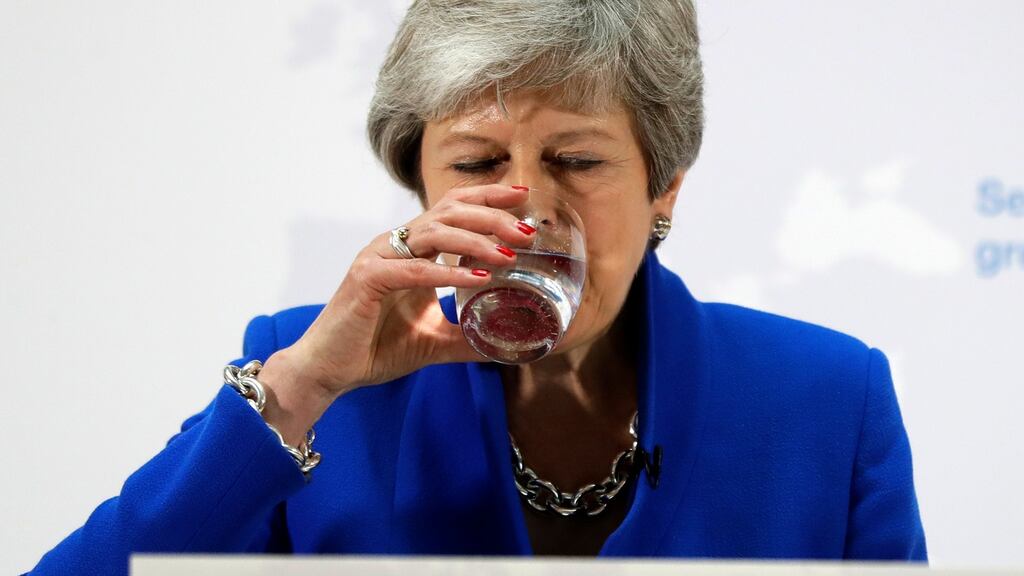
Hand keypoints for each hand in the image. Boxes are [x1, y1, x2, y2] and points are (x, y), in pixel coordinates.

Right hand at [257, 184, 535, 443]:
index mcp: (411, 250)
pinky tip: (476, 277)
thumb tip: (509, 344)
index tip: (521, 196)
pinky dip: (445, 272)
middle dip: (492, 216)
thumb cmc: (375, 349)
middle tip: (527, 231)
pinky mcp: (367, 279)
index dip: (486, 197)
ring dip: (474, 240)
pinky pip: (411, 269)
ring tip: (508, 253)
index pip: (452, 209)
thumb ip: (469, 336)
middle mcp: (395, 245)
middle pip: (448, 212)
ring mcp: (378, 258)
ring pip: (432, 232)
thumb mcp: (435, 340)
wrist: (329, 371)